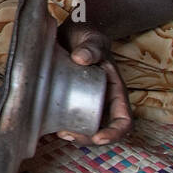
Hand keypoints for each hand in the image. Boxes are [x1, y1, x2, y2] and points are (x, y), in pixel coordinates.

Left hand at [56, 23, 132, 145]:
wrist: (71, 33)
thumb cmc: (88, 36)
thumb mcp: (92, 38)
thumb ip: (91, 47)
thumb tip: (80, 58)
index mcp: (115, 91)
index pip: (124, 120)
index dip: (114, 133)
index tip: (99, 138)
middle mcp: (103, 101)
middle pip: (102, 130)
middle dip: (87, 139)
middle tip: (68, 134)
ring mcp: (87, 103)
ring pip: (85, 129)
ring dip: (74, 136)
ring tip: (58, 132)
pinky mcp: (70, 101)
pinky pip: (69, 119)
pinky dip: (61, 126)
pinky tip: (49, 126)